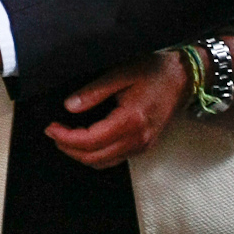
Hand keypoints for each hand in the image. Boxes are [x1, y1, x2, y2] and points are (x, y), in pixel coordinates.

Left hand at [46, 51, 189, 168]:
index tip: (50, 127)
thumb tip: (69, 106)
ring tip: (65, 137)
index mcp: (130, 120)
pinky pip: (114, 159)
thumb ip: (94, 90)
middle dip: (69, 148)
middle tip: (53, 132)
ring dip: (81, 155)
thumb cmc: (155, 70)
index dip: (65, 137)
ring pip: (103, 163)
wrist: (184, 78)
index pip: (90, 141)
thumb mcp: (122, 72)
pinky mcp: (144, 146)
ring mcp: (142, 146)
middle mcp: (137, 139)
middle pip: (93, 158)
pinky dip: (95, 155)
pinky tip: (86, 141)